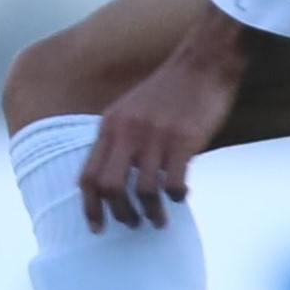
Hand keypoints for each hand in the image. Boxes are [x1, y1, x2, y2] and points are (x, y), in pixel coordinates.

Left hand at [79, 16, 251, 230]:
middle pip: (109, 188)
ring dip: (151, 213)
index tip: (96, 227)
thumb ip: (118, 139)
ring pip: (143, 191)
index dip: (89, 207)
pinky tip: (180, 196)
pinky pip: (173, 183)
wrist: (202, 62)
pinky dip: (175, 197)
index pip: (87, 176)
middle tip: (133, 224)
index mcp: (109, 126)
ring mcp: (155, 136)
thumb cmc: (169, 91)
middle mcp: (126, 132)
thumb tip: (113, 179)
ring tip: (159, 220)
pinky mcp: (184, 140)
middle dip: (120, 214)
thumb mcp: (129, 110)